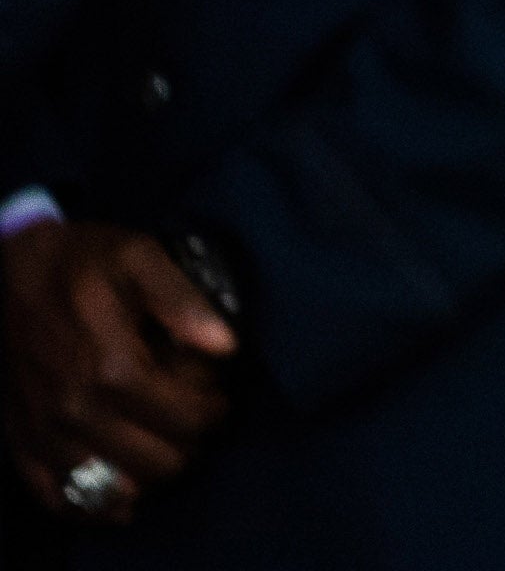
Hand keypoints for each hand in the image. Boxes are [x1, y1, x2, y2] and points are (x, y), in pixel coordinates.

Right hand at [1, 224, 233, 521]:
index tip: (215, 395)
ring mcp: (45, 430)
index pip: (186, 419)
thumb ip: (183, 300)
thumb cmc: (80, 261)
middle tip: (189, 417)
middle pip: (156, 461)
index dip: (213, 412)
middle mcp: (76, 409)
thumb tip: (225, 345)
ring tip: (160, 444)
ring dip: (148, 476)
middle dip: (186, 444)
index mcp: (112, 366)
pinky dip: (90, 505)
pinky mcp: (21, 440)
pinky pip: (56, 496)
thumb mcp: (139, 257)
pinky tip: (117, 494)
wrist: (9, 270)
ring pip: (113, 489)